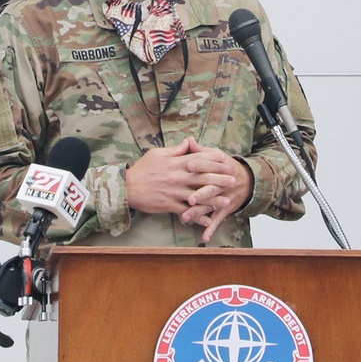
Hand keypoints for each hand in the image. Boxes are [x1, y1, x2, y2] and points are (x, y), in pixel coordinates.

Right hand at [125, 137, 250, 241]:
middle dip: (220, 179)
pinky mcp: (169, 205)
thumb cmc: (142, 169)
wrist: (127, 187)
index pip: (199, 159)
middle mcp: (177, 177)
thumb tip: (189, 141)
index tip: (226, 160)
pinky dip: (198, 217)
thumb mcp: (158, 154)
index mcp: (175, 163)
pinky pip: (187, 211)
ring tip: (227, 202)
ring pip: (198, 196)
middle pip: (202, 178)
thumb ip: (176, 150)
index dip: (213, 159)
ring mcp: (174, 192)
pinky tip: (209, 220)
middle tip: (234, 181)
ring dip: (213, 200)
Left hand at [182, 138, 252, 242]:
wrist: (249, 181)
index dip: (200, 165)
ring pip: (211, 205)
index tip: (188, 165)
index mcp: (221, 167)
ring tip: (186, 218)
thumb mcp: (217, 156)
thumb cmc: (227, 167)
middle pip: (211, 188)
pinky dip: (211, 228)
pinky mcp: (226, 209)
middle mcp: (224, 183)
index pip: (210, 165)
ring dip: (200, 213)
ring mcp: (225, 197)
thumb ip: (201, 150)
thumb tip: (188, 140)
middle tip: (189, 198)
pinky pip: (218, 220)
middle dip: (200, 193)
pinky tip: (204, 237)